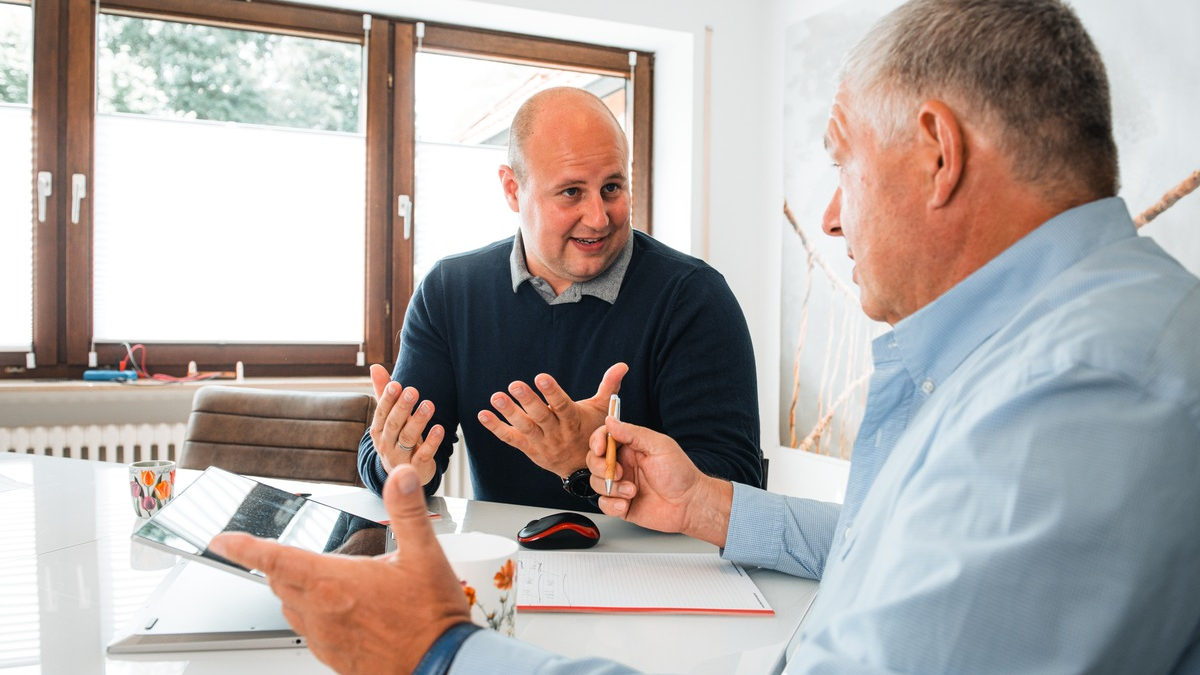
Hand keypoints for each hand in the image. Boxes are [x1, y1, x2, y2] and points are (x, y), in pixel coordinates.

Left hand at [209, 466, 471, 674]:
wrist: (441, 666)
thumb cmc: (431, 617)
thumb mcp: (425, 555)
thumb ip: (408, 512)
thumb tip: (400, 476)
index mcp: (335, 582)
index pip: (275, 559)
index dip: (244, 548)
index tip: (222, 540)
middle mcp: (322, 612)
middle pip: (279, 582)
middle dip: (276, 564)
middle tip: (280, 551)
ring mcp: (326, 637)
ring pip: (290, 607)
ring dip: (294, 589)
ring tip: (317, 577)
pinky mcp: (335, 656)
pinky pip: (307, 631)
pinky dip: (311, 614)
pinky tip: (338, 609)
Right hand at [369, 364, 441, 484]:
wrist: (401, 474)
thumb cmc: (396, 437)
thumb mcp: (389, 416)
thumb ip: (383, 392)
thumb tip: (374, 366)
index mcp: (378, 430)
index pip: (381, 413)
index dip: (388, 399)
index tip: (397, 384)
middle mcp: (386, 444)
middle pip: (394, 424)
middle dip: (403, 407)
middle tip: (414, 391)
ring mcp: (400, 457)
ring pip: (408, 438)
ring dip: (418, 421)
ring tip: (429, 405)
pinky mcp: (416, 467)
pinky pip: (424, 454)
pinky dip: (432, 442)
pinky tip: (440, 429)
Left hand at [478, 362, 627, 476]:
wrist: (584, 469)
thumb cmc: (592, 432)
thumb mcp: (602, 410)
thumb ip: (609, 386)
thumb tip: (622, 365)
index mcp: (573, 420)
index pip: (562, 405)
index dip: (552, 392)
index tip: (541, 377)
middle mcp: (557, 432)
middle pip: (541, 416)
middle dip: (527, 400)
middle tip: (514, 384)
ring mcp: (542, 442)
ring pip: (524, 427)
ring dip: (509, 412)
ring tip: (496, 397)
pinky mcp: (529, 449)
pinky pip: (511, 439)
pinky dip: (496, 427)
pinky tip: (483, 415)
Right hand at [585, 417, 733, 547]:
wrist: (689, 504)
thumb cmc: (680, 473)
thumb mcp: (659, 446)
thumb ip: (633, 433)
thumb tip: (611, 421)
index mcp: (631, 447)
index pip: (604, 439)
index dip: (597, 442)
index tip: (600, 449)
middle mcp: (623, 465)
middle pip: (594, 461)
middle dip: (601, 467)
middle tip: (619, 473)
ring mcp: (621, 485)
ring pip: (596, 483)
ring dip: (611, 488)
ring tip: (631, 491)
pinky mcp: (621, 504)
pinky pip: (603, 504)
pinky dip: (611, 505)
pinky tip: (625, 504)